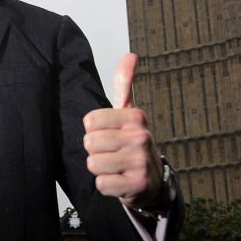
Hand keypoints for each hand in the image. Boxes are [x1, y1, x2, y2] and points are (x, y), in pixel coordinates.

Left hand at [82, 54, 163, 209]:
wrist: (151, 181)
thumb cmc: (133, 143)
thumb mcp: (129, 112)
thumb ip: (124, 83)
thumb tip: (130, 54)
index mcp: (135, 116)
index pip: (89, 121)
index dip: (94, 131)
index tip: (111, 135)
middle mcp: (141, 137)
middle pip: (89, 143)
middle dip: (96, 151)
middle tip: (113, 153)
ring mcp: (140, 162)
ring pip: (93, 164)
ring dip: (101, 169)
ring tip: (116, 167)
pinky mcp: (137, 186)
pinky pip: (101, 184)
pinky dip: (106, 186)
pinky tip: (120, 181)